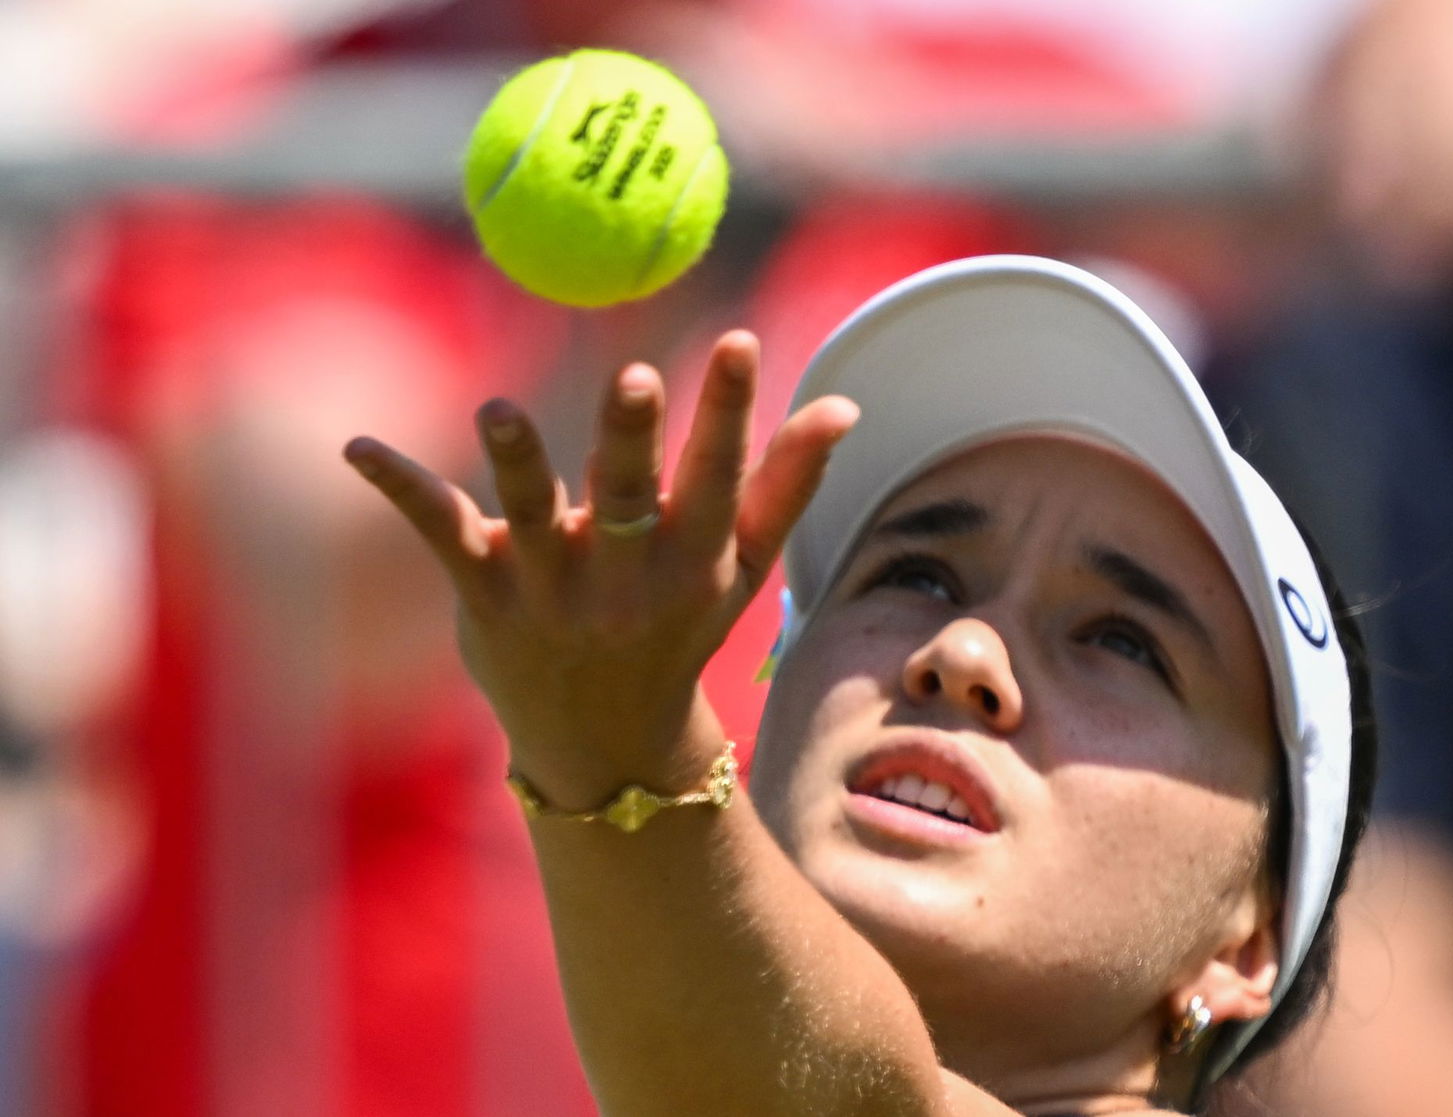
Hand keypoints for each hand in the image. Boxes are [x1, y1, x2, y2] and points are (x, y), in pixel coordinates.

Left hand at [342, 330, 857, 804]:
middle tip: (634, 379)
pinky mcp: (484, 597)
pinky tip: (355, 446)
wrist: (604, 740)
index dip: (729, 412)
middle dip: (631, 439)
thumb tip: (840, 403)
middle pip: (626, 499)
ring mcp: (549, 590)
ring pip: (529, 517)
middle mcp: (623, 578)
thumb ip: (786, 483)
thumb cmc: (679, 629)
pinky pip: (441, 533)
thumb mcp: (743, 567)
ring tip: (498, 410)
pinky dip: (400, 486)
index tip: (739, 342)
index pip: (717, 478)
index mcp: (692, 560)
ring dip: (516, 462)